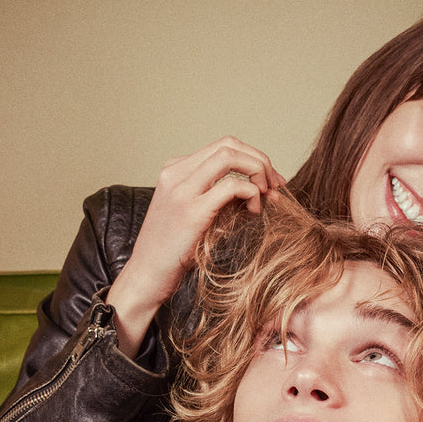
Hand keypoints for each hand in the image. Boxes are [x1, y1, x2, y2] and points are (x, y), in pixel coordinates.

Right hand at [108, 137, 284, 355]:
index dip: (252, 158)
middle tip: (276, 186)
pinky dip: (251, 194)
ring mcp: (182, 190)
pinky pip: (231, 186)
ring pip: (230, 156)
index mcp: (175, 170)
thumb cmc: (172, 252)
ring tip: (266, 197)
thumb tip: (260, 192)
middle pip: (228, 145)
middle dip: (260, 161)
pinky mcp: (192, 211)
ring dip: (257, 173)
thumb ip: (220, 199)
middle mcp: (176, 173)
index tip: (270, 181)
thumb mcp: (196, 216)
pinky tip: (253, 213)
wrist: (146, 276)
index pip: (222, 147)